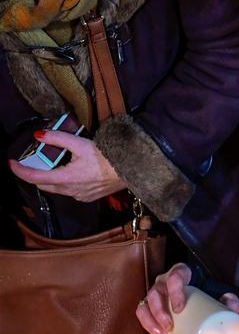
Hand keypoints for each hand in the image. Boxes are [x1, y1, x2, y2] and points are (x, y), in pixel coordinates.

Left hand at [8, 129, 126, 201]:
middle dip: (35, 175)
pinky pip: (70, 192)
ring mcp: (80, 196)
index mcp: (66, 178)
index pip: (35, 177)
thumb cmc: (108, 156)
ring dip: (51, 179)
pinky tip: (73, 174)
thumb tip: (39, 135)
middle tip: (34, 162)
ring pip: (57, 189)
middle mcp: (71, 191)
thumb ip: (57, 138)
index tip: (12, 163)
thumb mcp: (80, 143)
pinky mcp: (89, 197)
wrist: (131, 169)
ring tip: (54, 166)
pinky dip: (65, 184)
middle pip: (44, 185)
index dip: (20, 170)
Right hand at [135, 262, 238, 333]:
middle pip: (155, 293)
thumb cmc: (205, 292)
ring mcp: (154, 294)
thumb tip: (234, 308)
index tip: (179, 308)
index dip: (174, 292)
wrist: (195, 295)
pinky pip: (144, 317)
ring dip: (152, 323)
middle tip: (170, 327)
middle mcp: (163, 281)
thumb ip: (228, 299)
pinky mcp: (149, 307)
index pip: (175, 276)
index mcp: (180, 273)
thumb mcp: (217, 293)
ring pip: (145, 306)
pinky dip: (152, 330)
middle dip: (159, 312)